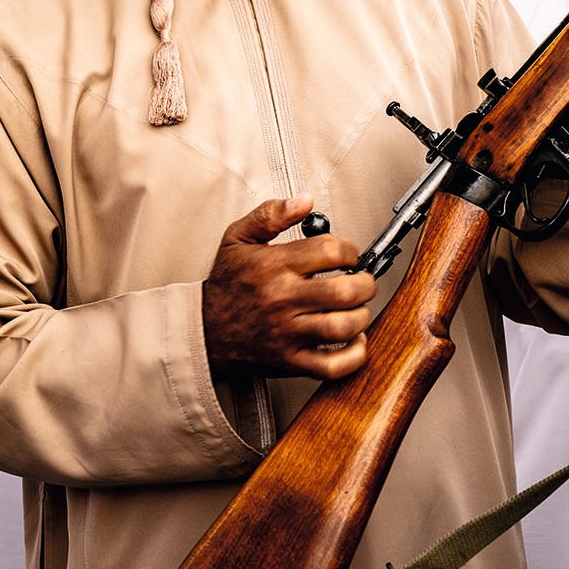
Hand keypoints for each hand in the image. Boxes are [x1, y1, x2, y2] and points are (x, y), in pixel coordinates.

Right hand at [203, 196, 378, 380]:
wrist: (203, 330)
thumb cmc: (226, 285)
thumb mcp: (238, 238)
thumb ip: (271, 214)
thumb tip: (305, 202)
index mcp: (275, 266)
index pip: (330, 251)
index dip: (350, 250)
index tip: (349, 256)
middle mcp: (283, 299)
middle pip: (344, 291)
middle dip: (364, 284)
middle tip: (361, 282)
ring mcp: (288, 333)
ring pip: (343, 327)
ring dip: (361, 316)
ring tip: (356, 309)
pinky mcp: (290, 361)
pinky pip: (332, 366)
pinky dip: (353, 355)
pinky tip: (354, 340)